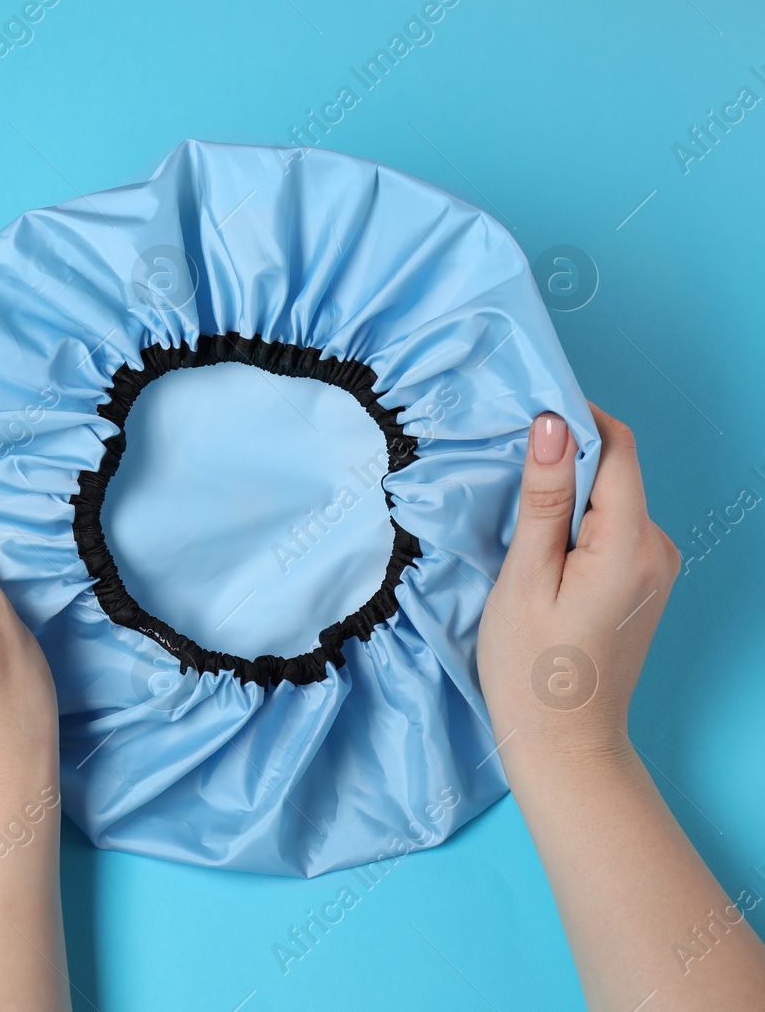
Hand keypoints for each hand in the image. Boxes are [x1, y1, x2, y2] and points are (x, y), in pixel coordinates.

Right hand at [477, 402, 681, 765]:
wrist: (564, 744)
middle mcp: (658, 548)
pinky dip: (577, 526)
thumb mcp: (524, 577)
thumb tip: (553, 424)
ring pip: (612, 500)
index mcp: (631, 543)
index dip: (574, 419)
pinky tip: (540, 555)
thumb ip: (544, 497)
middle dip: (565, 462)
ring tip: (516, 528)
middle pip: (616, 471)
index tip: (524, 418)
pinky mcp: (644, 583)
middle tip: (505, 480)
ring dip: (567, 497)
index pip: (618, 446)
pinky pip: (612, 530)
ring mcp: (657, 568)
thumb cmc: (531, 668)